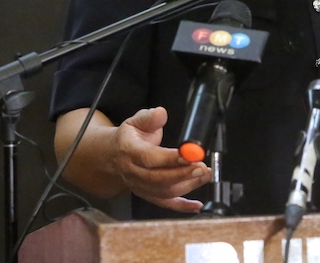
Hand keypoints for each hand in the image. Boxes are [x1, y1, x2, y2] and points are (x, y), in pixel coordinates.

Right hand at [54, 106, 211, 211]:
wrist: (113, 156)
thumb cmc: (129, 138)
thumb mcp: (136, 121)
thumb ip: (149, 117)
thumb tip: (160, 113)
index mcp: (130, 151)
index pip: (150, 158)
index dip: (170, 159)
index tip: (189, 155)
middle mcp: (133, 172)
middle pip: (158, 178)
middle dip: (183, 174)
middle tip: (202, 167)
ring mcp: (140, 186)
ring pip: (164, 192)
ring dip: (188, 185)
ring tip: (205, 175)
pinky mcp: (148, 195)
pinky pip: (165, 203)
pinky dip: (182, 206)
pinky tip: (196, 205)